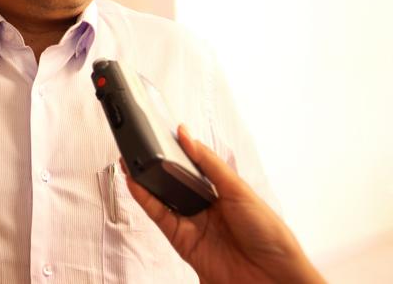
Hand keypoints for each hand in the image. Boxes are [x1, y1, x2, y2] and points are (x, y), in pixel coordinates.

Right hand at [123, 125, 324, 283]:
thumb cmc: (268, 233)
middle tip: (140, 145)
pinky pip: (159, 216)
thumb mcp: (239, 189)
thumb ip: (210, 163)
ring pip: (162, 198)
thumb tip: (188, 137)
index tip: (162, 133)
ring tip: (130, 160)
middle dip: (156, 165)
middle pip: (174, 181)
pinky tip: (135, 184)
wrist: (272, 276)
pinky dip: (145, 200)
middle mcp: (205, 206)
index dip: (178, 150)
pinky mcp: (181, 240)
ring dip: (145, 180)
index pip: (193, 165)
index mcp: (222, 190)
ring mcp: (192, 223)